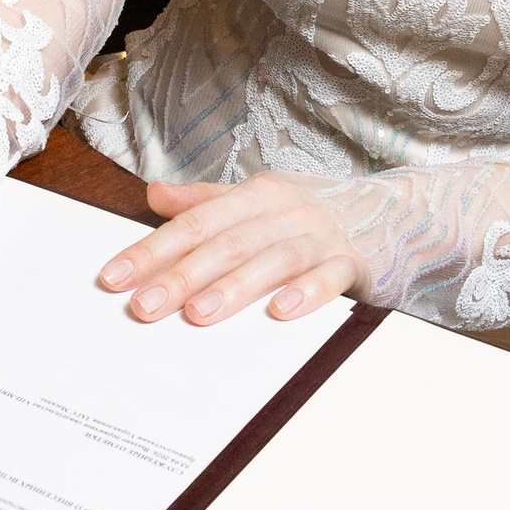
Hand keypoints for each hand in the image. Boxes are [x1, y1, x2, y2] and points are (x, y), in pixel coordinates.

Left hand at [96, 174, 370, 327]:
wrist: (396, 212)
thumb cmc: (315, 212)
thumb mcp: (259, 200)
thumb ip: (206, 201)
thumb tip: (154, 195)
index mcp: (255, 195)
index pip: (194, 223)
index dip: (152, 249)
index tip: (114, 278)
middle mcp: (284, 210)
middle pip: (226, 242)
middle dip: (182, 275)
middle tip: (145, 306)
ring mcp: (321, 235)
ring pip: (272, 259)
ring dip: (235, 287)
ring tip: (199, 314)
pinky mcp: (353, 261)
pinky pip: (328, 276)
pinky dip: (306, 293)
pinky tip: (280, 313)